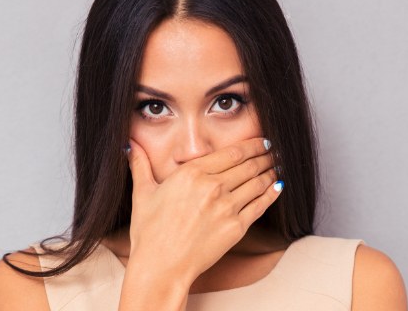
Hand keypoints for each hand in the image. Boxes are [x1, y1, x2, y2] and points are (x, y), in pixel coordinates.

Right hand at [125, 137, 282, 284]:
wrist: (161, 266)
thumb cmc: (149, 231)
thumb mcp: (142, 193)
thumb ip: (139, 165)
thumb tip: (130, 145)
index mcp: (192, 173)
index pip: (231, 153)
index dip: (251, 145)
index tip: (260, 141)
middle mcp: (212, 186)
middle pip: (248, 165)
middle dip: (264, 156)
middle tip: (273, 151)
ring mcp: (226, 207)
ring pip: (256, 183)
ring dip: (270, 172)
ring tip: (277, 166)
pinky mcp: (236, 228)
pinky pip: (259, 205)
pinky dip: (271, 194)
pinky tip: (278, 187)